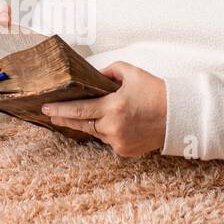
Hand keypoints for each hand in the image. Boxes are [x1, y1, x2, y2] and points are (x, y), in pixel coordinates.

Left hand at [41, 61, 166, 156]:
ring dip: (91, 123)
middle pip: (81, 124)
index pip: (79, 109)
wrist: (179, 116)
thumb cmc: (156, 92)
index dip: (59, 109)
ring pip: (96, 132)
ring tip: (89, 114)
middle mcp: (113, 127)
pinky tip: (114, 123)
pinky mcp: (125, 151)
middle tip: (50, 114)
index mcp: (114, 107)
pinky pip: (108, 140)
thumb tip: (92, 77)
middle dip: (65, 118)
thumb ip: (108, 72)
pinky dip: (107, 131)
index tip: (45, 107)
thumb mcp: (131, 73)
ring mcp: (119, 142)